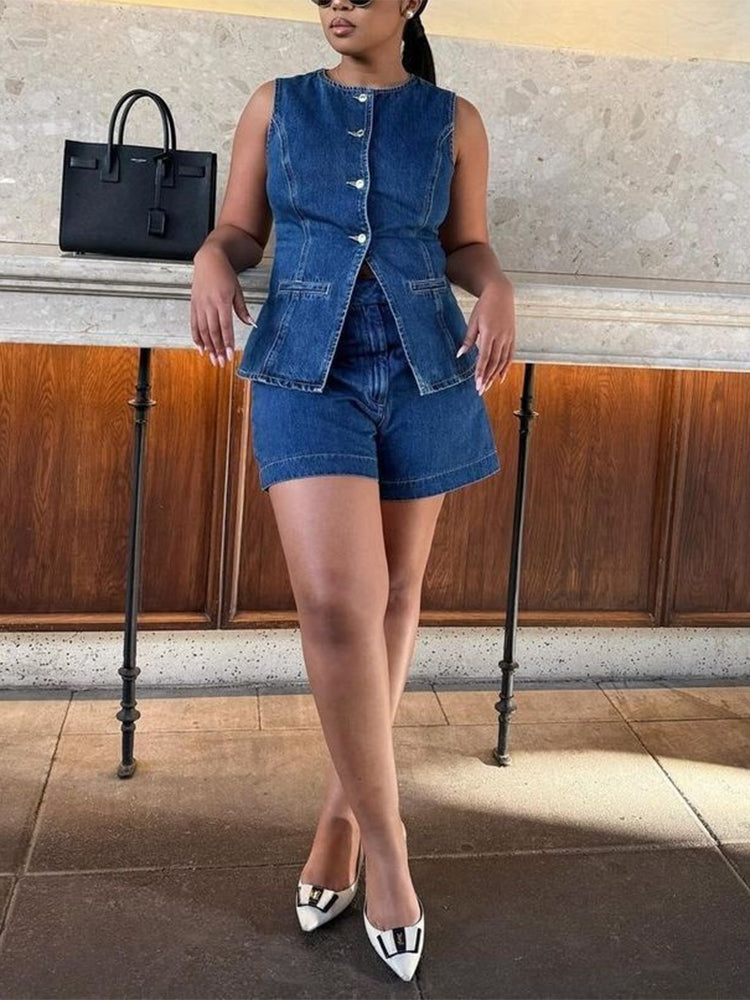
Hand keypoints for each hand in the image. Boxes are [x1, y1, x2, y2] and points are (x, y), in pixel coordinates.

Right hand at [190, 246, 254, 366]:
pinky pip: (193, 324)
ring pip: (202, 330)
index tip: (230, 355)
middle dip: (217, 349)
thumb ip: (242, 309)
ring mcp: (200, 305)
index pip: (225, 326)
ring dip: (208, 346)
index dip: (227, 343)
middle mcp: (209, 304)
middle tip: (221, 363)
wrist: (209, 260)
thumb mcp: (237, 290)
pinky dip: (196, 337)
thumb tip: (249, 323)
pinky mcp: (193, 305)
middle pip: (213, 332)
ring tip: (212, 359)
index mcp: (222, 301)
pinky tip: (200, 348)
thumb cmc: (225, 274)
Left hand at [456, 278, 515, 394]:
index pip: (485, 357)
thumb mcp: (473, 321)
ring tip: (488, 386)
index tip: (477, 383)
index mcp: (489, 332)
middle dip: (487, 377)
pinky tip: (500, 377)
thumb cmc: (484, 306)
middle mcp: (501, 337)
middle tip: (481, 390)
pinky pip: (510, 356)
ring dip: (495, 375)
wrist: (500, 293)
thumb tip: (460, 355)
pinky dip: (505, 367)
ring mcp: (508, 337)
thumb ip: (468, 339)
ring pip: (503, 361)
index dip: (481, 372)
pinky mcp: (512, 337)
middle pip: (494, 362)